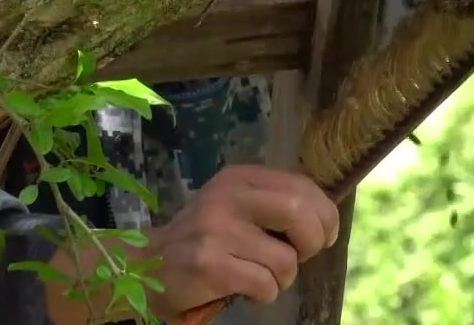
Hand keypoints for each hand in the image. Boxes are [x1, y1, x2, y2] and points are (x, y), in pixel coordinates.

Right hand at [43, 165, 338, 324]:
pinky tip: (245, 289)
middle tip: (301, 257)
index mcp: (239, 178)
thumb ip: (273, 204)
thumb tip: (326, 218)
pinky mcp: (209, 265)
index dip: (324, 215)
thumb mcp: (236, 207)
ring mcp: (216, 230)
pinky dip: (264, 295)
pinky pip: (264, 285)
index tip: (322, 236)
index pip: (302, 186)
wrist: (147, 267)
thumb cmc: (205, 239)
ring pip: (285, 260)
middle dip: (313, 242)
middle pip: (300, 213)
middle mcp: (227, 197)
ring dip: (283, 279)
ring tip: (259, 276)